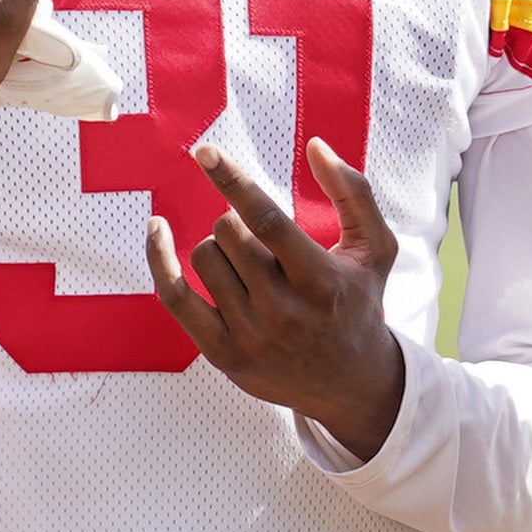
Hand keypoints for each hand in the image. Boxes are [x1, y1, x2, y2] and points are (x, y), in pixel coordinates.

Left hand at [146, 139, 407, 459]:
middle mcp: (283, 310)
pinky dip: (158, 259)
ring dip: (217, 245)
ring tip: (244, 263)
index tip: (204, 151)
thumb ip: (353, 193)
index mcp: (321, 280)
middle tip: (257, 240)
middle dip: (235, 221)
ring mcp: (250, 335)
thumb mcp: (375, 248)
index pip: (266, 220)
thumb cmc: (357, 303)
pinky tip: (157, 229)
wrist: (350, 385)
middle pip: (229, 233)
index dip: (232, 181)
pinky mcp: (222, 354)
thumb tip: (316, 146)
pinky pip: (173, 296)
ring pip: (204, 257)